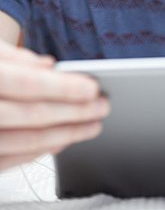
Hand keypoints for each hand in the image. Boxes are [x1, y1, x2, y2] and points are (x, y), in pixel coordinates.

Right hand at [0, 40, 109, 170]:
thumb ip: (13, 57)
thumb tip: (48, 66)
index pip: (26, 83)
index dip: (62, 87)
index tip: (92, 87)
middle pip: (31, 115)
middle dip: (73, 112)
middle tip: (102, 106)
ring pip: (23, 141)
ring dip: (63, 135)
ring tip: (90, 125)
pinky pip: (7, 159)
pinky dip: (38, 151)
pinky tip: (60, 141)